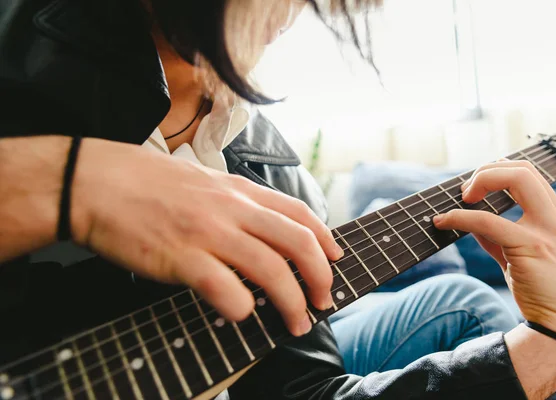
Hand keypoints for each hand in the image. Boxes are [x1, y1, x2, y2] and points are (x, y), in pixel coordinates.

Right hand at [72, 138, 342, 335]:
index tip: (335, 259)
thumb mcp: (204, 182)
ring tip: (297, 323)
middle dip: (320, 276)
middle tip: (324, 301)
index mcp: (238, 190)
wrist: (97, 183)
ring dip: (292, 302)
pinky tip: (242, 315)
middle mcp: (231, 209)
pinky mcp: (180, 257)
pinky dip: (242, 308)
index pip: (298, 212)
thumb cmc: (147, 184)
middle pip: (296, 242)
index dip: (325, 239)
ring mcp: (208, 232)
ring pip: (270, 269)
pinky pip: (224, 288)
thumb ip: (235, 203)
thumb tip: (261, 232)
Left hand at [434, 160, 555, 348]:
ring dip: (480, 181)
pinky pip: (488, 221)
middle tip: (465, 190)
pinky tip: (443, 221)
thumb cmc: (550, 295)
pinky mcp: (531, 248)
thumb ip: (500, 238)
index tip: (477, 187)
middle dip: (488, 170)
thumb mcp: (526, 258)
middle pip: (524, 169)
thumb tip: (470, 223)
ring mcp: (547, 230)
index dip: (498, 171)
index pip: (530, 175)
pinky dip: (460, 216)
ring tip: (459, 199)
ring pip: (515, 179)